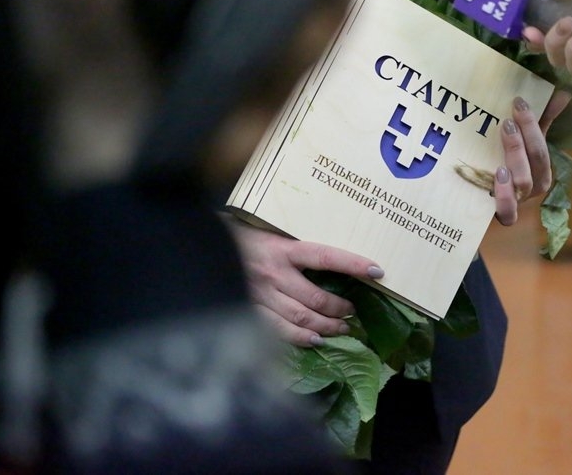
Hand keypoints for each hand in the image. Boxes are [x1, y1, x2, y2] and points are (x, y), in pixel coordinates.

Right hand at [226, 219, 384, 346]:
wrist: (194, 248)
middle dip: (339, 308)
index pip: (326, 256)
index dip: (353, 264)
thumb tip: (324, 255)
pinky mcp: (246, 312)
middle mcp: (272, 274)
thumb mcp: (264, 230)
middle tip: (352, 312)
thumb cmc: (233, 235)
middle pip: (316, 298)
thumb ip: (289, 244)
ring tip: (341, 329)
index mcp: (280, 248)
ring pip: (301, 319)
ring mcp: (258, 296)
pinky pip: (277, 331)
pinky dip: (299, 339)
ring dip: (326, 327)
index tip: (377, 270)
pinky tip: (314, 341)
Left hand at [492, 90, 571, 225]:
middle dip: (524, 138)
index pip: (541, 147)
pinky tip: (498, 175)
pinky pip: (508, 213)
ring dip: (516, 160)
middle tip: (507, 120)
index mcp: (541, 169)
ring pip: (524, 183)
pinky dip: (505, 196)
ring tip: (504, 143)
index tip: (518, 102)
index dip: (531, 124)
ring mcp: (519, 201)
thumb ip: (541, 120)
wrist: (478, 202)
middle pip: (535, 162)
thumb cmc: (506, 166)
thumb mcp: (523, 143)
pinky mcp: (503, 215)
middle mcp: (534, 186)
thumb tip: (563, 92)